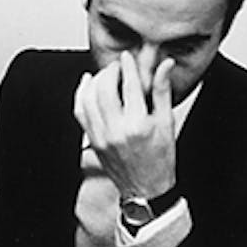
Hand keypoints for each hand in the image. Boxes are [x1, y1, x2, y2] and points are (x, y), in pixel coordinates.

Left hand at [73, 52, 175, 198]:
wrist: (146, 189)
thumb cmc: (160, 157)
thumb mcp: (167, 122)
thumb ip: (163, 90)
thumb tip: (165, 65)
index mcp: (139, 125)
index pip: (130, 85)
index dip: (128, 66)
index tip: (127, 57)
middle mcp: (117, 130)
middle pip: (105, 88)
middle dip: (109, 71)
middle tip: (117, 67)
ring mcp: (102, 137)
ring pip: (88, 98)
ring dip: (95, 81)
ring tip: (105, 75)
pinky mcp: (93, 141)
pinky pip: (80, 112)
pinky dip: (81, 95)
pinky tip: (88, 85)